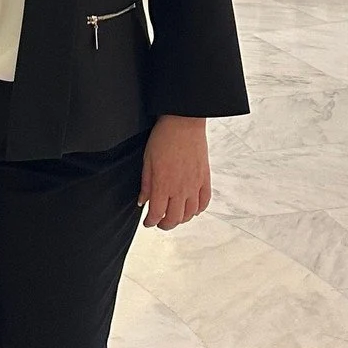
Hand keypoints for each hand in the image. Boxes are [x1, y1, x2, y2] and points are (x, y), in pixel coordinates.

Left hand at [138, 115, 210, 230]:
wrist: (184, 122)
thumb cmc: (164, 137)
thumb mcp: (147, 160)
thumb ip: (146, 184)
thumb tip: (142, 201)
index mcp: (163, 185)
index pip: (157, 214)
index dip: (150, 222)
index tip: (147, 222)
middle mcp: (180, 189)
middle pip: (174, 219)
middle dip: (165, 225)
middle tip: (159, 222)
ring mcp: (195, 185)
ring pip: (190, 214)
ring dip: (181, 219)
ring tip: (174, 216)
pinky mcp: (205, 179)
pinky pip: (204, 202)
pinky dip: (198, 210)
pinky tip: (192, 209)